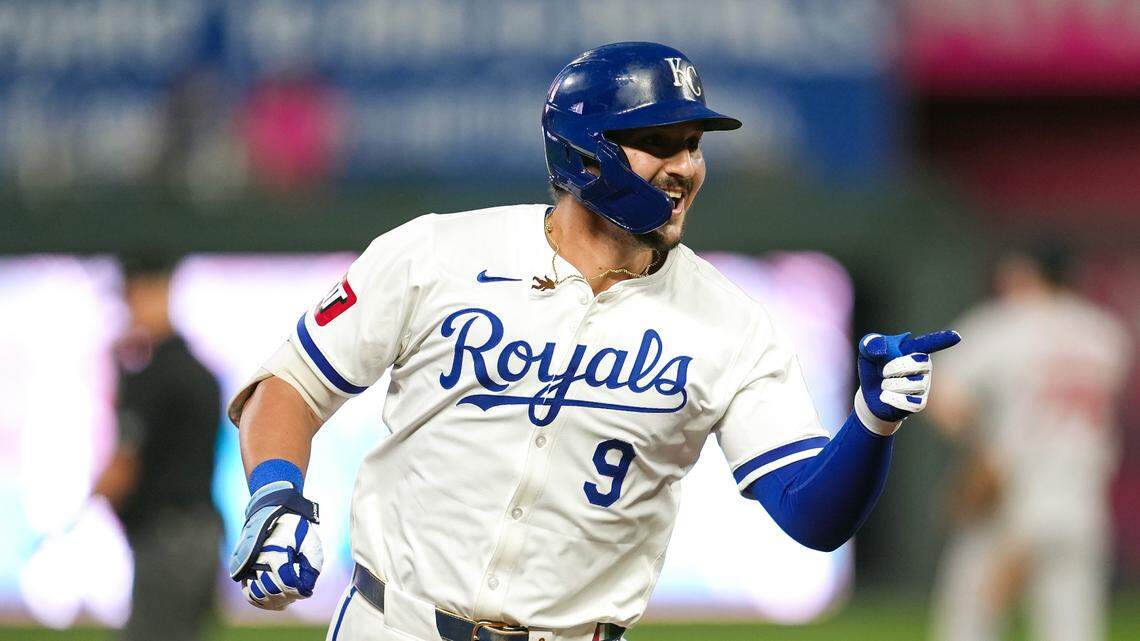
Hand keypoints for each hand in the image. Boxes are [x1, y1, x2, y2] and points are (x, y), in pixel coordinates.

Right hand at [229, 481, 322, 609]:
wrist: (274, 513)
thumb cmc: (297, 529)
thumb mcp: (312, 543)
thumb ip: (312, 566)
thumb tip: (305, 590)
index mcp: (276, 550)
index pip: (286, 582)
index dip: (298, 592)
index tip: (306, 591)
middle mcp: (258, 558)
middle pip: (271, 590)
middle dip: (288, 596)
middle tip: (298, 594)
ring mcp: (248, 564)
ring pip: (257, 595)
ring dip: (274, 601)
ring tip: (288, 599)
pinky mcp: (243, 569)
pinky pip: (248, 592)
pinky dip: (261, 601)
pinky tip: (276, 601)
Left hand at [856, 330, 960, 424]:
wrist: (870, 395)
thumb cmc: (873, 368)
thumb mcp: (867, 352)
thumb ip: (871, 343)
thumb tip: (879, 348)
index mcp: (913, 350)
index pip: (929, 343)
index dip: (942, 340)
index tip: (956, 337)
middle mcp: (924, 367)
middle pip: (919, 363)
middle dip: (896, 366)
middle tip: (882, 371)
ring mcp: (924, 385)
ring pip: (912, 384)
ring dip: (890, 384)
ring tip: (885, 385)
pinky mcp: (919, 403)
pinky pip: (909, 402)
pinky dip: (892, 399)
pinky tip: (886, 397)